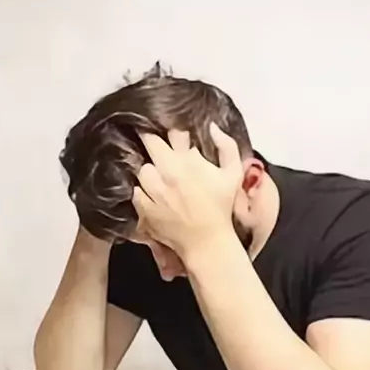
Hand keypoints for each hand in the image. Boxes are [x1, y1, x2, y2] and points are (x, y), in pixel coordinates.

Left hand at [132, 124, 242, 259]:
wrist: (207, 242)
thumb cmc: (220, 208)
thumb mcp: (233, 174)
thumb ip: (227, 146)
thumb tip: (212, 127)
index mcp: (189, 161)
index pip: (172, 133)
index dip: (171, 133)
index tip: (173, 138)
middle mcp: (169, 172)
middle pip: (150, 144)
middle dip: (153, 143)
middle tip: (158, 150)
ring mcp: (154, 191)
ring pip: (142, 169)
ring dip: (149, 172)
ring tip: (159, 180)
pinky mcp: (145, 208)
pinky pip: (135, 192)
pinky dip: (142, 193)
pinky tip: (154, 197)